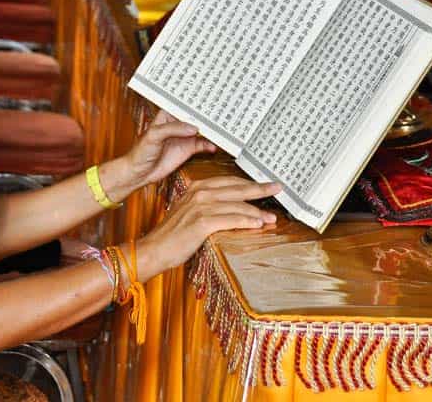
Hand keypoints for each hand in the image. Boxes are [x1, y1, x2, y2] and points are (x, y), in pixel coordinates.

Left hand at [123, 110, 216, 190]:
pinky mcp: (188, 149)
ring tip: (222, 130)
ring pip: (201, 131)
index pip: (184, 106)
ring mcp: (184, 137)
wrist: (140, 172)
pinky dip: (210, 145)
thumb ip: (173, 129)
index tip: (208, 101)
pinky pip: (202, 145)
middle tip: (220, 114)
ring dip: (211, 131)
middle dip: (207, 117)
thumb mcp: (154, 135)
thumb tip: (193, 128)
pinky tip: (214, 146)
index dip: (195, 104)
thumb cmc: (140, 151)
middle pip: (196, 118)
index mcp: (167, 115)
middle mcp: (177, 124)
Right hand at [137, 176, 281, 274]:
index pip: (230, 182)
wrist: (154, 249)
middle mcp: (199, 193)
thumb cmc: (174, 236)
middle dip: (260, 189)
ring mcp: (200, 207)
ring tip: (272, 217)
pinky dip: (246, 221)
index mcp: (198, 187)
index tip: (267, 183)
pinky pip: (230, 219)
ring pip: (236, 205)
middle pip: (237, 188)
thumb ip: (211, 208)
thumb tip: (236, 210)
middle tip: (278, 188)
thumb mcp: (192, 214)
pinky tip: (258, 224)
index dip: (250, 183)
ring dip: (257, 211)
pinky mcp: (201, 222)